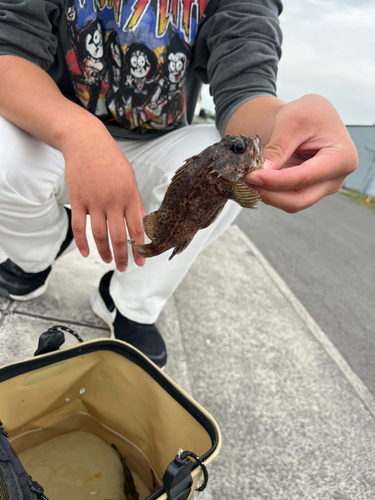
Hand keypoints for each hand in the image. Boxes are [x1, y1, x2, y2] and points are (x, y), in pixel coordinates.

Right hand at [63, 121, 145, 270]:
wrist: (86, 142)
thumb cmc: (112, 162)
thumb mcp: (130, 179)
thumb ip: (136, 203)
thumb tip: (142, 225)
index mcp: (130, 196)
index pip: (137, 228)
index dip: (140, 248)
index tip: (141, 262)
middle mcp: (113, 200)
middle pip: (119, 237)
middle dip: (123, 256)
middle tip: (123, 268)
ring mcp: (94, 201)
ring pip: (99, 235)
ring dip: (104, 252)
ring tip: (107, 261)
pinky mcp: (77, 199)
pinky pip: (78, 227)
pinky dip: (81, 243)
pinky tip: (86, 253)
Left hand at [244, 95, 357, 212]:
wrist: (310, 116)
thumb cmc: (309, 113)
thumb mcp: (293, 121)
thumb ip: (278, 148)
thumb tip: (261, 173)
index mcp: (342, 158)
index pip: (304, 178)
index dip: (275, 181)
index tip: (251, 176)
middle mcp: (335, 179)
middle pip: (299, 199)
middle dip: (269, 193)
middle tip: (245, 181)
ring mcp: (322, 188)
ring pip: (290, 203)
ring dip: (266, 194)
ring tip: (247, 178)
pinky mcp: (308, 190)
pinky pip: (286, 198)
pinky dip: (268, 192)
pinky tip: (254, 180)